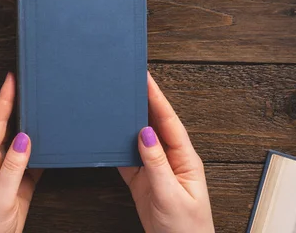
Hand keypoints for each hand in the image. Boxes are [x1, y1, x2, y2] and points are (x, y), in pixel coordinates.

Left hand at [0, 73, 41, 232]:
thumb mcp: (0, 199)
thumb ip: (12, 168)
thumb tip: (24, 138)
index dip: (3, 101)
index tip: (10, 79)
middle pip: (5, 128)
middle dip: (13, 104)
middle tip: (24, 82)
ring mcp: (5, 173)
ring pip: (19, 142)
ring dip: (28, 124)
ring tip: (37, 104)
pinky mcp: (18, 184)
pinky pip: (30, 161)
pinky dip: (40, 148)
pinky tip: (47, 139)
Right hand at [118, 72, 214, 232]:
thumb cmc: (186, 229)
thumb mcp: (171, 195)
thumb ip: (156, 164)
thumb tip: (145, 133)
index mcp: (185, 159)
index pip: (169, 121)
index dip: (157, 98)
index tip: (146, 79)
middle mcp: (171, 160)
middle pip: (155, 125)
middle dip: (143, 103)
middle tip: (128, 83)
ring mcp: (156, 170)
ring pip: (140, 140)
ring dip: (129, 123)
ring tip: (116, 104)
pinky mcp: (143, 182)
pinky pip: (128, 159)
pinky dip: (118, 148)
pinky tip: (109, 138)